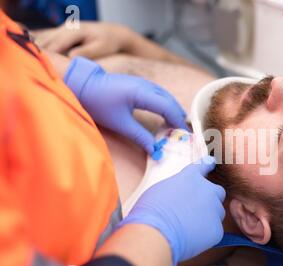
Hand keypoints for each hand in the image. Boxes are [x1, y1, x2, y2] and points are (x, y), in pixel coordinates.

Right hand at [34, 22, 131, 58]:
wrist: (112, 33)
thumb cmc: (108, 43)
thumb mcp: (99, 48)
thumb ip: (85, 52)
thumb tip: (71, 57)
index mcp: (75, 30)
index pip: (56, 44)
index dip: (48, 55)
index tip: (41, 67)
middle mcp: (67, 27)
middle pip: (47, 41)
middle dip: (40, 53)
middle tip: (32, 68)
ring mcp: (63, 28)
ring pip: (46, 39)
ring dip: (39, 51)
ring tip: (32, 65)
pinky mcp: (62, 32)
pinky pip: (49, 40)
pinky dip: (44, 49)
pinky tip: (39, 60)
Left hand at [64, 57, 186, 153]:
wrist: (82, 85)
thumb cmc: (98, 103)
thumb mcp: (120, 123)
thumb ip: (140, 136)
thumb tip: (155, 150)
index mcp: (141, 93)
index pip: (167, 107)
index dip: (177, 121)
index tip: (183, 134)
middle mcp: (145, 85)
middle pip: (170, 100)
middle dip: (178, 116)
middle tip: (184, 132)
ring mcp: (142, 82)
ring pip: (165, 96)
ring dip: (173, 109)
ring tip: (177, 125)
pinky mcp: (138, 84)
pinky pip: (159, 94)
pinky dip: (165, 104)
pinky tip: (165, 114)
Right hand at [118, 157, 225, 265]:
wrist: (156, 232)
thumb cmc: (150, 212)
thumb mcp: (160, 190)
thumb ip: (176, 189)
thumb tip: (179, 197)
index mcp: (190, 177)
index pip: (204, 165)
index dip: (208, 164)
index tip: (211, 162)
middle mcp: (207, 190)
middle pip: (217, 191)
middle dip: (211, 198)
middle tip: (198, 209)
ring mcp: (214, 209)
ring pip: (217, 212)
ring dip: (208, 217)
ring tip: (189, 227)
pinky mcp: (217, 229)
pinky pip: (214, 231)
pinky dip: (205, 235)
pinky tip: (191, 239)